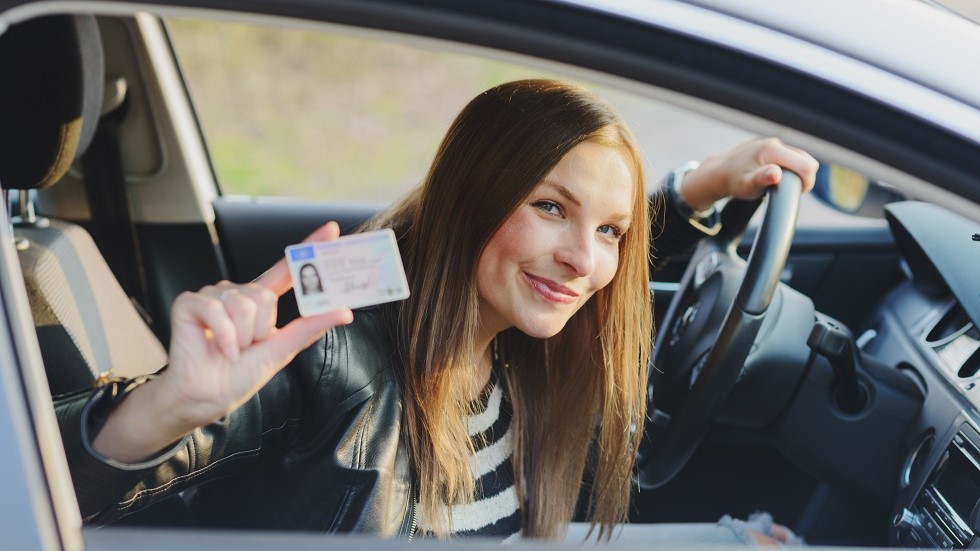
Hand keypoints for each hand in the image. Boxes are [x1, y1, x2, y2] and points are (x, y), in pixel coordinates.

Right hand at [93, 222, 352, 461]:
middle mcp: (237, 293)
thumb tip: (344, 311)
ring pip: (243, 304)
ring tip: (231, 350)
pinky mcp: (190, 303)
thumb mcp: (282, 350)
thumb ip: (310, 327)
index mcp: (260, 302)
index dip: (308, 248)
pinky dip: (224, 336)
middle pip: (265, 296)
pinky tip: (220, 350)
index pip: (287, 270)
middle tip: (247, 348)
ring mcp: (213, 296)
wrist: (206, 398)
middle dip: (260, 330)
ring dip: (241, 337)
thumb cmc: (239, 376)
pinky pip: (216, 309)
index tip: (331, 230)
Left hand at [680, 137, 818, 210]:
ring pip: (800, 158)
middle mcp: (775, 142)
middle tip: (788, 190)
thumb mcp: (747, 185)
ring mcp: (773, 142)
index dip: (807, 183)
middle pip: (807, 160)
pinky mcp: (771, 145)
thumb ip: (762, 179)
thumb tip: (776, 174)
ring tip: (781, 184)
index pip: (807, 166)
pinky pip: (791, 156)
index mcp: (772, 150)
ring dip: (797, 172)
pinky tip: (777, 176)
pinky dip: (790, 168)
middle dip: (803, 177)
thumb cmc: (733, 182)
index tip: (796, 193)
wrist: (718, 172)